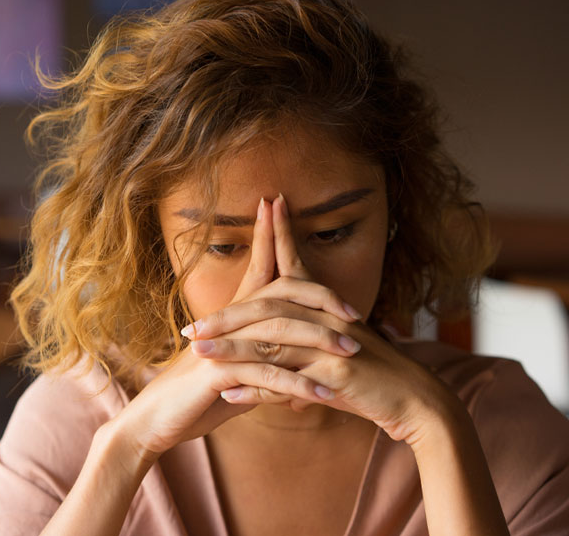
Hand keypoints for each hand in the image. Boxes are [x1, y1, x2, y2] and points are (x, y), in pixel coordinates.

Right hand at [109, 198, 343, 461]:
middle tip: (354, 312)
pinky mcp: (217, 372)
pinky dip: (298, 385)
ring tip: (352, 352)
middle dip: (317, 296)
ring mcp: (222, 344)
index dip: (270, 234)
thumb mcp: (236, 368)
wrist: (156, 418)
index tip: (279, 204)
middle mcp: (229, 321)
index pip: (258, 266)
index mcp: (234, 314)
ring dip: (319, 341)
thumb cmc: (199, 391)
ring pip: (278, 331)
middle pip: (278, 293)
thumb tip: (293, 354)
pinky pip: (266, 374)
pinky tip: (325, 395)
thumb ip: (264, 354)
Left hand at [188, 194, 457, 444]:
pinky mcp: (336, 373)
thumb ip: (303, 356)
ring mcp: (331, 345)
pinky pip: (287, 381)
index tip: (263, 205)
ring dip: (230, 349)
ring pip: (270, 342)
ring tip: (197, 356)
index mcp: (326, 309)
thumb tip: (273, 373)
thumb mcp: (337, 354)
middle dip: (226, 316)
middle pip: (268, 307)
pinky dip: (255, 390)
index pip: (295, 266)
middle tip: (189, 328)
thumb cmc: (374, 378)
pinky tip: (228, 395)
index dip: (278, 236)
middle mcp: (327, 319)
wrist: (415, 400)